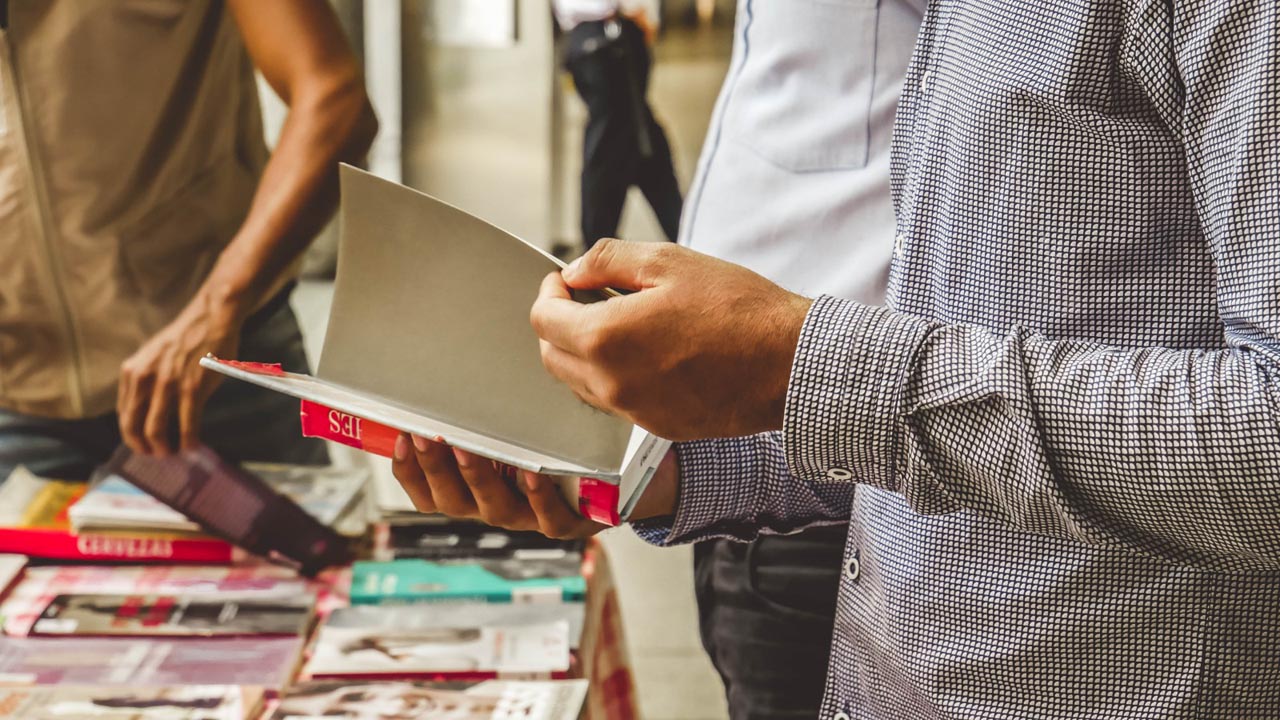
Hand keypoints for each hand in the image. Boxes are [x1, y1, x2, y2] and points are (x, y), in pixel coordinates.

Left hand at [117, 289, 245, 454]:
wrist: (210, 319)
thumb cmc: (184, 339)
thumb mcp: (152, 356)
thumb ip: (145, 381)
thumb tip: (146, 411)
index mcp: (132, 372)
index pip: (123, 414)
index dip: (132, 436)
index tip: (143, 445)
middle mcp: (144, 379)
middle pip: (133, 426)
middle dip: (143, 447)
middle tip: (155, 454)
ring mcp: (168, 385)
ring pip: (156, 429)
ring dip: (163, 448)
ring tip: (172, 453)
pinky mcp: (192, 389)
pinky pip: (186, 424)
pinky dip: (188, 440)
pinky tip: (191, 447)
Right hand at [389, 433, 679, 537]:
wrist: (622, 475)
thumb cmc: (559, 446)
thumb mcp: (516, 429)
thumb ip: (483, 413)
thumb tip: (446, 371)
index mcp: (477, 490)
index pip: (428, 492)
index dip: (409, 470)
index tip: (399, 437)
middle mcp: (500, 507)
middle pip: (453, 501)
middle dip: (434, 468)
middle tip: (423, 436)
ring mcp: (533, 517)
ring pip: (495, 508)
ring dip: (477, 477)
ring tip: (467, 447)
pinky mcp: (572, 522)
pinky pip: (550, 518)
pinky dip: (538, 495)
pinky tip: (530, 471)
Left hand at [530, 240, 812, 441]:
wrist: (789, 363)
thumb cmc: (738, 310)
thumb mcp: (669, 261)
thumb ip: (608, 261)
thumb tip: (575, 272)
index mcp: (606, 339)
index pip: (543, 319)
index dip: (550, 292)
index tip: (566, 281)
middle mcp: (611, 384)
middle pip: (552, 356)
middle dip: (559, 324)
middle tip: (586, 299)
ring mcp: (633, 412)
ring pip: (581, 384)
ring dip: (584, 353)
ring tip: (620, 322)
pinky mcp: (657, 426)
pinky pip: (616, 402)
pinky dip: (614, 376)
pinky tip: (647, 352)